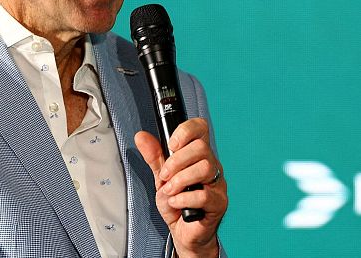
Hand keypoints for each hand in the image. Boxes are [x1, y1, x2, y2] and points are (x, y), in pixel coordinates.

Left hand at [135, 118, 227, 257]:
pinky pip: (203, 195)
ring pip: (204, 168)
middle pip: (201, 148)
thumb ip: (154, 157)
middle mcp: (211, 166)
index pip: (200, 129)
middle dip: (176, 161)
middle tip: (165, 176)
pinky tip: (175, 203)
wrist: (183, 232)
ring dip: (180, 179)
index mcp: (199, 155)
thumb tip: (141, 137)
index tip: (171, 145)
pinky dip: (183, 198)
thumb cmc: (177, 203)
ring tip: (169, 190)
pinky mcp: (219, 203)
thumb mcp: (161, 177)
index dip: (186, 130)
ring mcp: (218, 184)